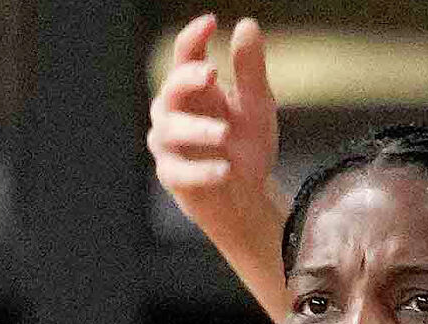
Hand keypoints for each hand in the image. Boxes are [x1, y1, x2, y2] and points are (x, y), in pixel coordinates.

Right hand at [148, 14, 280, 233]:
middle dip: (187, 78)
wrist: (246, 196)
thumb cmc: (245, 145)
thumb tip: (247, 24)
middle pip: (170, 87)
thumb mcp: (257, 105)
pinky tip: (224, 170)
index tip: (212, 22)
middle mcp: (175, 111)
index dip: (194, 36)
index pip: (186, 54)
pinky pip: (178, 172)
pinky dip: (201, 171)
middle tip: (211, 74)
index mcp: (195, 88)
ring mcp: (170, 144)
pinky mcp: (172, 176)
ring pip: (170, 130)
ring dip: (198, 129)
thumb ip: (250, 69)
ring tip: (224, 133)